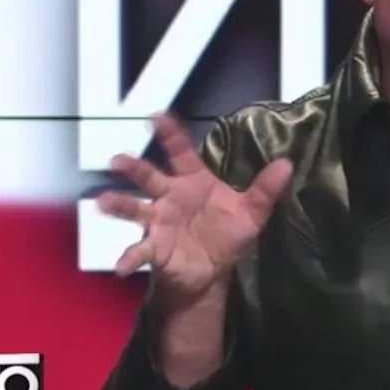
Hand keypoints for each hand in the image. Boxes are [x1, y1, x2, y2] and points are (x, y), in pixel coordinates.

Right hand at [98, 113, 292, 299]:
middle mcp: (169, 196)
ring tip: (103, 202)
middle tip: (118, 160)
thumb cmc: (226, 235)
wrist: (212, 272)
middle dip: (132, 167)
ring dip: (118, 205)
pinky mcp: (153, 248)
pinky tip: (122, 265)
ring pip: (133, 208)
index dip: (170, 134)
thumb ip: (265, 190)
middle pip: (148, 176)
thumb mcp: (251, 213)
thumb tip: (286, 164)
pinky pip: (138, 251)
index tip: (157, 116)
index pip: (181, 153)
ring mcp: (158, 221)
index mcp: (193, 182)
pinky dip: (128, 257)